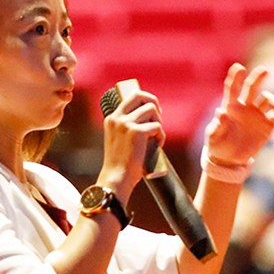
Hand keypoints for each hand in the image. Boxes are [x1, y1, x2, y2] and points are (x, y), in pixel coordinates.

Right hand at [97, 89, 163, 204]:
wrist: (117, 178)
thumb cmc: (122, 163)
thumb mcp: (121, 139)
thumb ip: (130, 126)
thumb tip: (150, 116)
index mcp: (112, 118)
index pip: (131, 96)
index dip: (145, 99)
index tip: (153, 111)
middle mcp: (117, 118)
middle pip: (140, 95)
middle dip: (154, 103)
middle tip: (159, 118)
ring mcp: (126, 124)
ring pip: (152, 109)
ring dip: (158, 123)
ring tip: (156, 138)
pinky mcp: (137, 132)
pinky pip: (157, 126)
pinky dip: (161, 137)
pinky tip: (157, 146)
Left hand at [204, 64, 273, 167]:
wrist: (230, 158)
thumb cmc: (217, 145)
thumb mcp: (213, 137)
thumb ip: (217, 125)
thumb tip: (221, 112)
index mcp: (230, 106)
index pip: (233, 89)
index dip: (235, 77)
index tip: (238, 67)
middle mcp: (245, 107)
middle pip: (252, 88)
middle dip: (258, 78)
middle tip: (264, 70)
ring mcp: (258, 115)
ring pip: (268, 100)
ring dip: (273, 101)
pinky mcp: (267, 125)